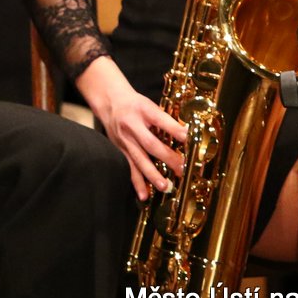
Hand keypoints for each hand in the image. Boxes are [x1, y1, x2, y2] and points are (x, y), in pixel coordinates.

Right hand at [78, 57, 186, 200]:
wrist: (109, 102)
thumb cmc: (136, 105)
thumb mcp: (150, 104)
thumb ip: (166, 119)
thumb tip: (188, 134)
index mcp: (143, 110)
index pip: (159, 119)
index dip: (173, 128)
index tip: (188, 137)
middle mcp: (132, 125)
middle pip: (150, 143)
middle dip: (167, 157)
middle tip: (181, 169)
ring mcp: (124, 140)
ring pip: (139, 159)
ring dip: (152, 174)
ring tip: (164, 186)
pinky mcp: (120, 150)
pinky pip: (129, 168)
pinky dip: (136, 183)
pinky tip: (143, 195)